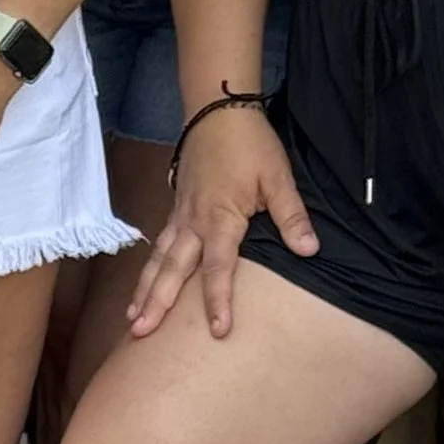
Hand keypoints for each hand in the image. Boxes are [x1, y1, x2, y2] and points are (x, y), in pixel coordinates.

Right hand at [128, 106, 314, 341]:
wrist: (217, 110)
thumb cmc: (250, 144)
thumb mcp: (278, 178)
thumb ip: (291, 216)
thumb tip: (309, 249)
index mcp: (220, 218)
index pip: (217, 268)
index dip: (218, 301)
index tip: (218, 330)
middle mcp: (193, 222)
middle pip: (172, 270)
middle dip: (156, 303)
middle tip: (141, 333)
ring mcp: (180, 215)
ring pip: (159, 259)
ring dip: (145, 290)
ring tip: (134, 319)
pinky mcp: (177, 207)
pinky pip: (160, 244)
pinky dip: (149, 268)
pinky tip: (143, 284)